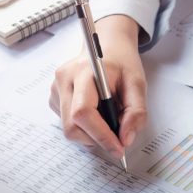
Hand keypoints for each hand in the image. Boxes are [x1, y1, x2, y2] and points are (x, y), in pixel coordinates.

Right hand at [49, 15, 146, 159]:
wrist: (108, 44)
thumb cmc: (123, 63)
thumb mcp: (138, 83)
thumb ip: (136, 111)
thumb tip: (126, 139)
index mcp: (84, 72)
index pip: (83, 112)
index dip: (100, 135)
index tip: (118, 148)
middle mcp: (64, 79)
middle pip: (72, 125)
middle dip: (96, 139)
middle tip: (118, 140)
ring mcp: (55, 88)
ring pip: (69, 127)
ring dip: (92, 133)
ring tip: (110, 118)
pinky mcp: (54, 97)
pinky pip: (67, 122)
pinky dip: (86, 127)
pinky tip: (99, 113)